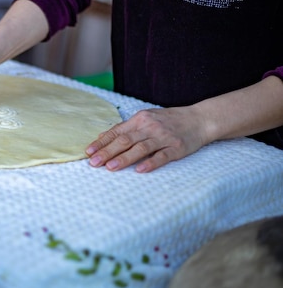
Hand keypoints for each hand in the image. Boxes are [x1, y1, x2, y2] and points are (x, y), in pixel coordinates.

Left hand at [85, 106, 207, 172]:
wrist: (199, 119)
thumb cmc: (168, 120)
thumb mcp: (145, 118)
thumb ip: (124, 128)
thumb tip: (102, 136)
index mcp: (139, 120)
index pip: (116, 132)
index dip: (102, 143)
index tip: (88, 152)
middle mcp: (149, 127)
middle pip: (125, 140)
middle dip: (107, 152)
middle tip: (93, 162)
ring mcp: (163, 138)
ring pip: (140, 148)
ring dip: (124, 158)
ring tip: (110, 167)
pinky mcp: (176, 148)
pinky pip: (162, 156)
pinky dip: (150, 163)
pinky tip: (139, 170)